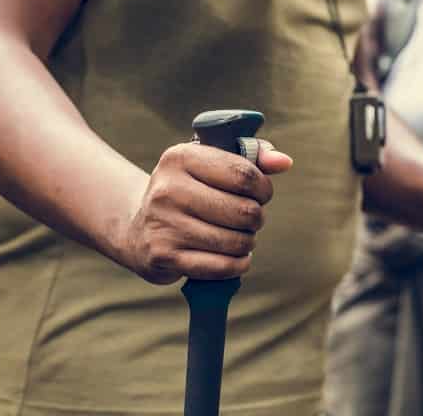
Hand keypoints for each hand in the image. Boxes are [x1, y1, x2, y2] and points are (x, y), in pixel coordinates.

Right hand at [120, 141, 292, 283]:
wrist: (138, 229)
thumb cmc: (189, 190)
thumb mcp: (211, 163)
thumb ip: (252, 156)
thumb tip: (284, 162)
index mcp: (180, 157)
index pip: (243, 174)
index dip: (264, 188)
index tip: (262, 194)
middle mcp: (167, 188)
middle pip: (243, 211)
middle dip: (256, 218)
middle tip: (250, 218)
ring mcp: (163, 223)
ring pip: (234, 241)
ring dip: (247, 242)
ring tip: (240, 237)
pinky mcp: (162, 256)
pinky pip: (220, 266)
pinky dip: (237, 265)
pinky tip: (235, 258)